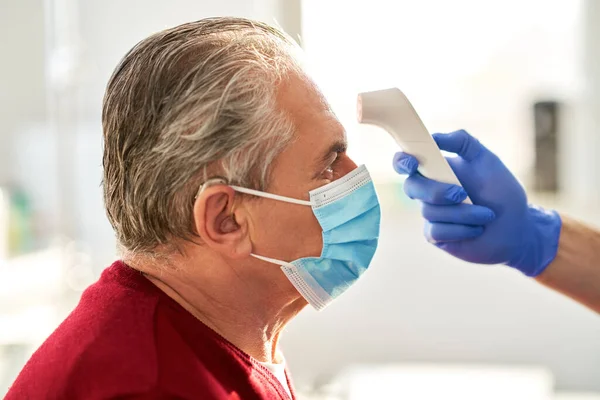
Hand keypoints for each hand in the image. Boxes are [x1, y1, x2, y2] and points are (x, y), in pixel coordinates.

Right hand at [393, 129, 561, 276]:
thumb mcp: (487, 160)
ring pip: (430, 211)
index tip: (412, 164)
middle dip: (437, 192)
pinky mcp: (435, 235)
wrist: (517, 227)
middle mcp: (428, 191)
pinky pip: (437, 230)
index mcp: (436, 169)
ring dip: (463, 213)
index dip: (401, 162)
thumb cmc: (501, 191)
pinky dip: (462, 229)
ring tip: (487, 215)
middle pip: (411, 187)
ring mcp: (431, 214)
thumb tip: (434, 137)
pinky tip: (477, 229)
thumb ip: (463, 142)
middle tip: (462, 194)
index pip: (405, 162)